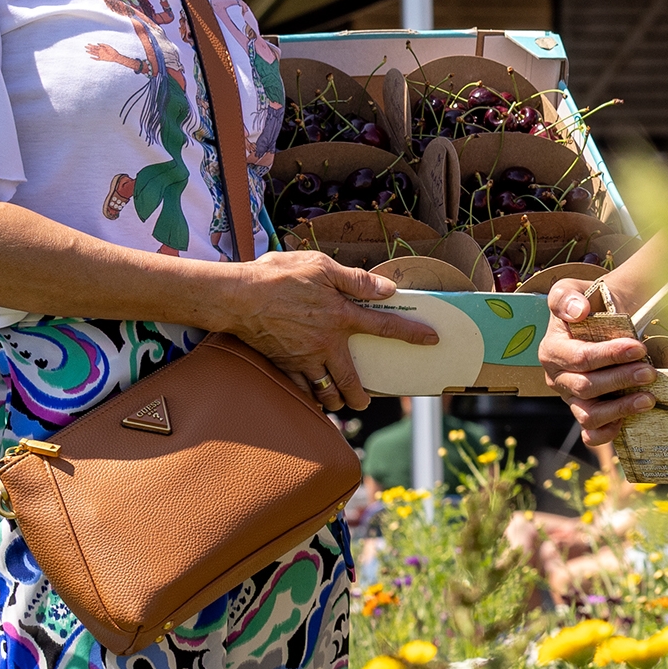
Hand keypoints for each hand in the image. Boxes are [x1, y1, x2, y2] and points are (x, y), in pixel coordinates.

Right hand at [220, 252, 424, 412]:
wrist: (236, 296)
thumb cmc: (278, 276)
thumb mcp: (321, 266)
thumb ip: (356, 280)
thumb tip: (387, 289)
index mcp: (341, 316)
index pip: (385, 327)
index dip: (411, 334)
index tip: (431, 340)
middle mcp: (325, 343)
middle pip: (350, 379)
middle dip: (361, 395)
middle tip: (366, 401)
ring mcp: (302, 357)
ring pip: (324, 390)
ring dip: (334, 400)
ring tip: (339, 402)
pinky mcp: (281, 363)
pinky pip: (298, 388)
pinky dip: (305, 396)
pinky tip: (308, 395)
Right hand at [540, 277, 657, 446]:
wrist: (606, 316)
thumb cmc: (591, 304)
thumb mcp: (573, 289)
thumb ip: (567, 296)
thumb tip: (577, 311)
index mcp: (552, 350)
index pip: (580, 358)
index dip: (609, 355)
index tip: (638, 348)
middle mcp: (558, 378)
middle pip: (586, 387)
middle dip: (621, 380)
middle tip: (650, 372)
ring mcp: (571, 398)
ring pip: (588, 415)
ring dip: (620, 408)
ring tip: (649, 398)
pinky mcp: (586, 412)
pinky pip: (590, 433)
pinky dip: (608, 432)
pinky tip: (629, 420)